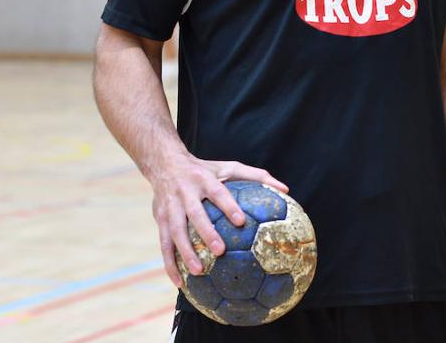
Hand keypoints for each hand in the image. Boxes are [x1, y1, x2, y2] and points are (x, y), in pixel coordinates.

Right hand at [148, 154, 287, 288]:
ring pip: (175, 232)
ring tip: (198, 272)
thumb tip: (286, 190)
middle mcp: (185, 193)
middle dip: (206, 232)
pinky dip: (170, 264)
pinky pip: (163, 244)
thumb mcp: (229, 167)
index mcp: (204, 179)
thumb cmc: (206, 169)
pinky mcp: (159, 219)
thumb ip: (257, 177)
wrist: (165, 163)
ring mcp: (169, 207)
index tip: (241, 221)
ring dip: (185, 253)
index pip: (218, 193)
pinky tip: (180, 282)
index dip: (228, 206)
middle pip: (195, 214)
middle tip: (220, 251)